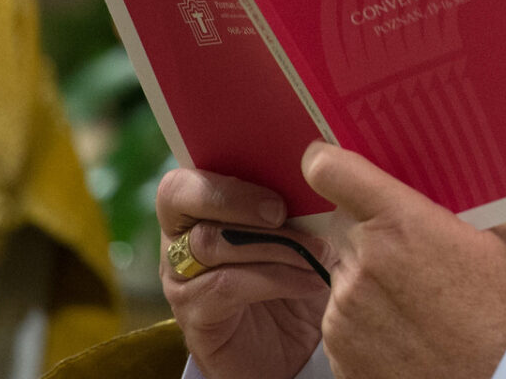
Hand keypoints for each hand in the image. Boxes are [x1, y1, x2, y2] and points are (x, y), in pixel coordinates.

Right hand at [157, 168, 330, 378]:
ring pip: (209, 241)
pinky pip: (225, 285)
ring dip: (271, 243)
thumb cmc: (297, 275)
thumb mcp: (302, 230)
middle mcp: (179, 238)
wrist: (295, 348)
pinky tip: (310, 281)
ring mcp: (181, 278)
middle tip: (283, 212)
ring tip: (318, 252)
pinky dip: (275, 278)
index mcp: (200, 207)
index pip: (186, 173)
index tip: (279, 180)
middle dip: (237, 199)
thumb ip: (299, 195)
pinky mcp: (195, 314)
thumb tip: (326, 157)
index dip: (225, 172)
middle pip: (180, 197)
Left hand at [301, 141, 505, 377]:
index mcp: (402, 223)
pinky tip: (404, 331)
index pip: (332, 171)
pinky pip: (342, 318)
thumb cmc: (504, 319)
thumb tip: (440, 194)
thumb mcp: (497, 243)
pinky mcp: (338, 348)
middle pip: (345, 228)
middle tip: (410, 256)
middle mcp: (365, 261)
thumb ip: (457, 210)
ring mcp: (346, 308)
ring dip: (370, 281)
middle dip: (372, 235)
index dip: (328, 162)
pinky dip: (366, 321)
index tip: (330, 163)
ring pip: (345, 275)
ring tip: (415, 304)